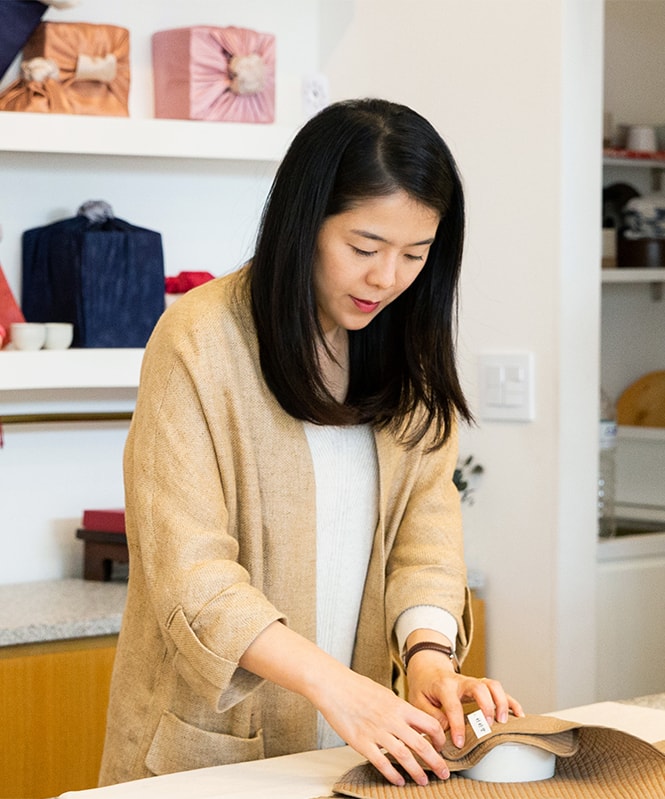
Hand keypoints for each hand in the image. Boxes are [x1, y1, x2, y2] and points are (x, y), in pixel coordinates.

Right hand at [240, 621, 450, 786]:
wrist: (334, 686)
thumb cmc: (357, 688)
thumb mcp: (384, 694)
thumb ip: (398, 709)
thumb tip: (411, 720)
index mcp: (399, 706)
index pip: (429, 723)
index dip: (439, 738)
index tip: (442, 747)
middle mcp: (391, 719)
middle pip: (421, 744)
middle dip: (436, 761)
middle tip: (444, 773)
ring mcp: (377, 732)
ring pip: (404, 756)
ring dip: (416, 771)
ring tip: (423, 781)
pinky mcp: (361, 742)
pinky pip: (381, 762)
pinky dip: (392, 774)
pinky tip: (398, 780)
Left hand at [406, 650, 523, 749]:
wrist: (428, 669)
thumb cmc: (424, 687)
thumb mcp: (418, 701)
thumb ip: (431, 716)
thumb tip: (446, 731)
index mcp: (443, 685)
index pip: (452, 705)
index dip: (457, 725)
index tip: (459, 743)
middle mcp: (461, 681)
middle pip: (479, 687)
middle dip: (486, 706)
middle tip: (488, 726)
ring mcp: (473, 683)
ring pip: (492, 685)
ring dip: (501, 702)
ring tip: (503, 721)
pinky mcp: (481, 686)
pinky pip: (499, 690)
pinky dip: (510, 701)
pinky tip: (518, 715)